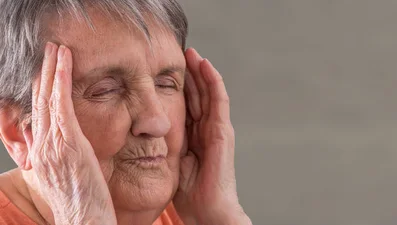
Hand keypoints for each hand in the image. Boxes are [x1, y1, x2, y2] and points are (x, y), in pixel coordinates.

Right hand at [27, 43, 116, 224]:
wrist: (84, 222)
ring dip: (52, 69)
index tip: (48, 70)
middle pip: (40, 101)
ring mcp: (53, 144)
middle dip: (44, 72)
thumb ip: (66, 156)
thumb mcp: (71, 177)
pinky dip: (61, 79)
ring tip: (56, 48)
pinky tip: (65, 61)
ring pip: (48, 97)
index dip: (43, 89)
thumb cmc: (85, 204)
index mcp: (44, 154)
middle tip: (49, 49)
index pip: (41, 113)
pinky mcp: (69, 143)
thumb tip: (66, 143)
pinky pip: (62, 104)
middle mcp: (43, 146)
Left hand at [173, 48, 250, 224]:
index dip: (181, 85)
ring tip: (192, 53)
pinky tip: (206, 67)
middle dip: (191, 73)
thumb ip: (166, 143)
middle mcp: (208, 129)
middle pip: (199, 94)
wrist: (208, 209)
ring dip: (202, 71)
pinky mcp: (223, 132)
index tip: (167, 69)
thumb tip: (146, 130)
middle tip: (180, 52)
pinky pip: (219, 102)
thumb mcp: (172, 160)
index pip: (188, 104)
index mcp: (195, 136)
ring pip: (209, 93)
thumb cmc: (190, 193)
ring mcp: (218, 129)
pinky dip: (214, 82)